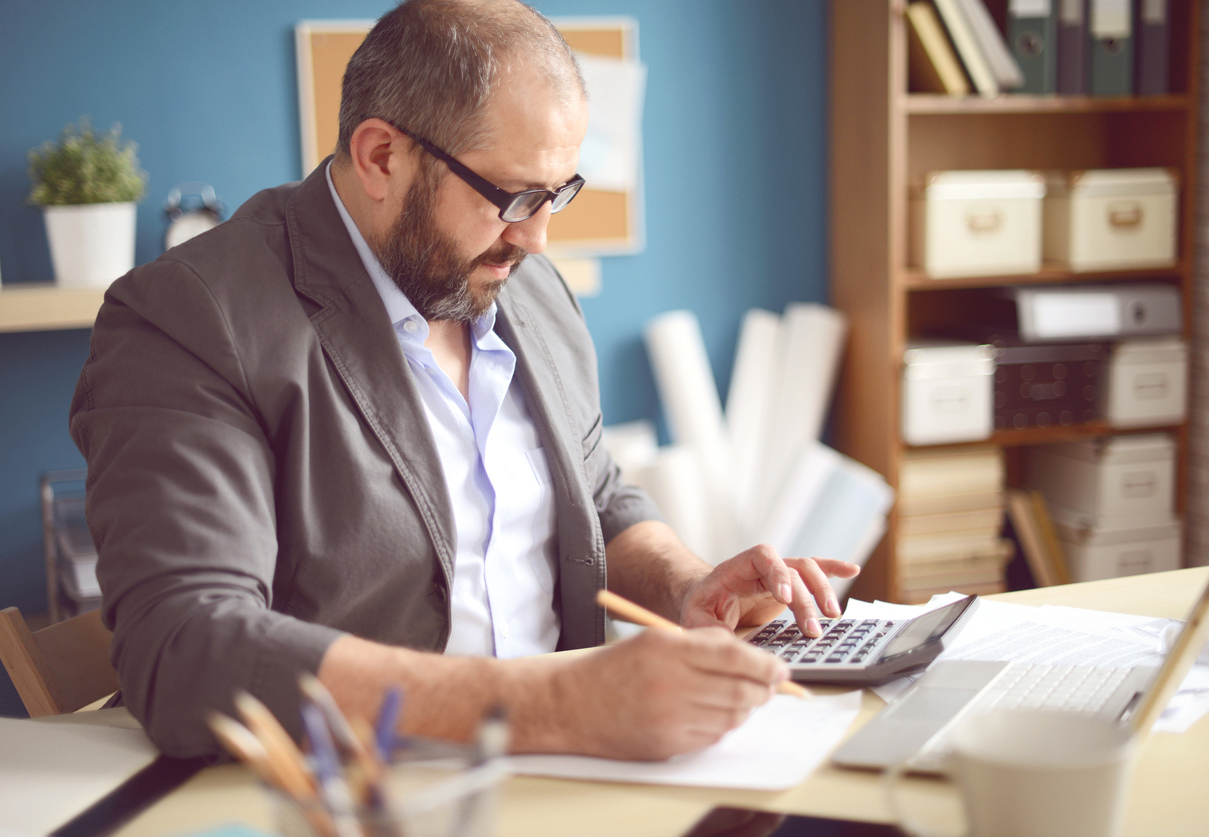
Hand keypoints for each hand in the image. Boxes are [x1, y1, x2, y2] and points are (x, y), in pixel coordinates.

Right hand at [545, 626, 788, 759]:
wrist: (571, 704)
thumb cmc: (615, 668)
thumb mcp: (656, 640)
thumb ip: (703, 644)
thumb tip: (752, 657)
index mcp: (669, 648)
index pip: (735, 656)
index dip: (765, 665)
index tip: (780, 669)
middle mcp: (671, 682)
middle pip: (740, 689)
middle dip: (763, 689)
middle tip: (770, 686)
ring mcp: (669, 717)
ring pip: (732, 716)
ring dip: (745, 708)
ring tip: (743, 699)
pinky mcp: (667, 744)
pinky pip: (713, 736)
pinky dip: (723, 725)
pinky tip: (716, 714)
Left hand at [679, 544, 859, 637]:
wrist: (705, 600)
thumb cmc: (700, 606)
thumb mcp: (695, 617)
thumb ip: (708, 628)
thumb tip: (727, 643)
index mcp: (737, 568)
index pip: (762, 557)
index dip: (777, 573)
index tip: (783, 598)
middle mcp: (762, 567)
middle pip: (792, 570)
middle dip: (805, 599)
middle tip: (812, 630)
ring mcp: (778, 576)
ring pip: (808, 571)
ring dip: (823, 590)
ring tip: (832, 616)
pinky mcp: (790, 587)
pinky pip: (814, 572)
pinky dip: (833, 569)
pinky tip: (853, 570)